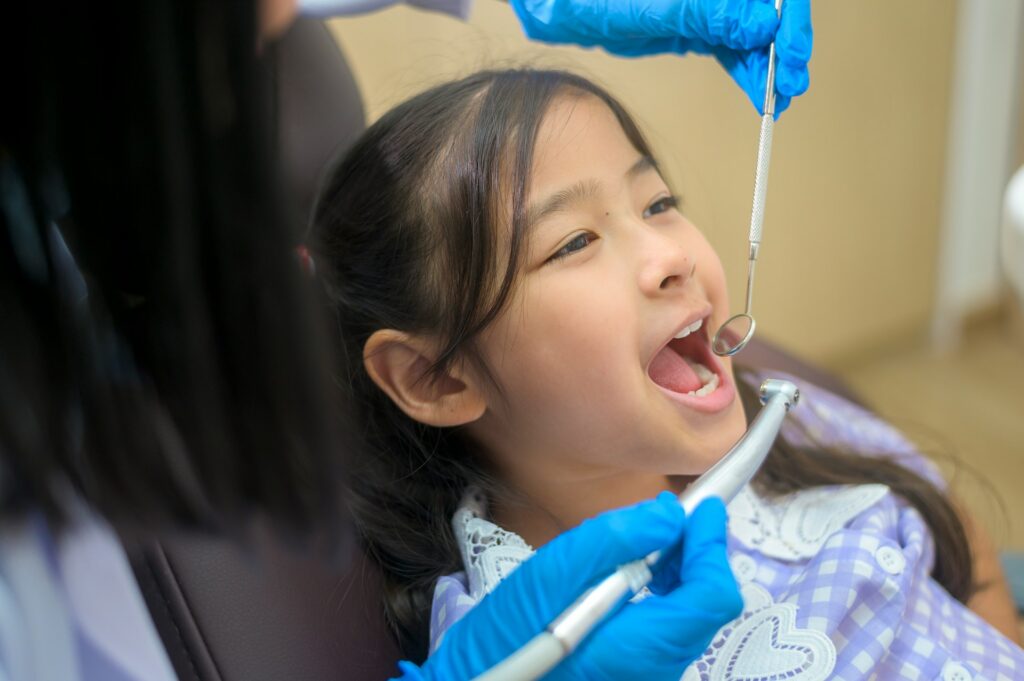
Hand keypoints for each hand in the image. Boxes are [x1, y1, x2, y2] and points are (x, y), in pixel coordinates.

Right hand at [393, 494, 741, 679]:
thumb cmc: (506, 638)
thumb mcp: (552, 573)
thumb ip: (614, 539)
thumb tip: (669, 514)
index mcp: (641, 648)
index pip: (710, 595)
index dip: (712, 545)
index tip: (705, 506)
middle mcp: (656, 670)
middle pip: (706, 607)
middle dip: (699, 554)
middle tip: (680, 514)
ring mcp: (647, 677)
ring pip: (689, 620)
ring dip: (683, 573)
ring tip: (657, 539)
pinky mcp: (634, 676)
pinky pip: (668, 632)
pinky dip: (666, 595)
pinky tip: (638, 573)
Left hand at [509, 0, 812, 116]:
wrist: (555, 0)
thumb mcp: (649, 6)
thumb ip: (706, 13)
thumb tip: (760, 28)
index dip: (788, 25)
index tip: (791, 58)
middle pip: (767, 12)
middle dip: (783, 48)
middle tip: (788, 87)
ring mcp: (704, 2)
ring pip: (752, 30)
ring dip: (767, 63)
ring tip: (776, 98)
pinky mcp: (693, 19)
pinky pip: (730, 42)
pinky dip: (745, 67)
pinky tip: (758, 89)